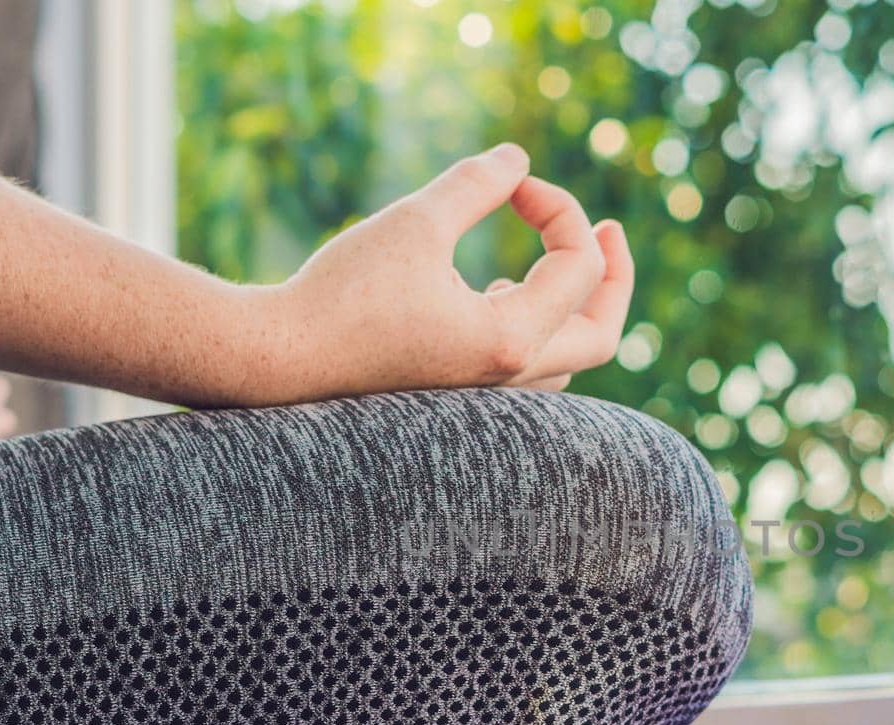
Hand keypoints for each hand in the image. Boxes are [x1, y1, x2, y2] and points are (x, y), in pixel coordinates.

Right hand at [234, 144, 633, 405]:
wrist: (279, 363)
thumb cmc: (341, 295)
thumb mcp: (415, 223)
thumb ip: (476, 184)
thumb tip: (518, 158)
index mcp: (511, 340)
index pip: (580, 265)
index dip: (559, 207)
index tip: (514, 182)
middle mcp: (509, 379)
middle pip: (602, 333)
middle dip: (615, 276)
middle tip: (609, 230)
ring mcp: (486, 396)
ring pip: (567, 357)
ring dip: (572, 305)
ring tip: (554, 259)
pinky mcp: (458, 394)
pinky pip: (526, 368)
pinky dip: (532, 325)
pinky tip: (495, 292)